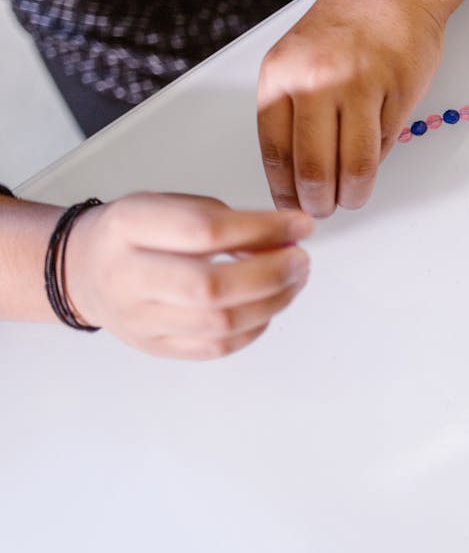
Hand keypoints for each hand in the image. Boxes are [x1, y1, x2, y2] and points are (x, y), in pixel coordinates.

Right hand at [64, 193, 312, 359]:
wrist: (85, 270)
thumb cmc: (137, 233)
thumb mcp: (172, 204)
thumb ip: (228, 219)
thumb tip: (289, 235)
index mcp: (130, 226)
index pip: (203, 231)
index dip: (261, 230)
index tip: (299, 225)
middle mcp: (128, 276)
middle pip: (210, 287)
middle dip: (271, 274)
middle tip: (300, 259)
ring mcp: (139, 319)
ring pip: (219, 324)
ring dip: (273, 302)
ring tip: (293, 280)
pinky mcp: (156, 348)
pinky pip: (216, 348)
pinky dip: (255, 327)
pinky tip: (269, 306)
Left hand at [257, 0, 449, 216]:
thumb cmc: (350, 19)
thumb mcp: (300, 57)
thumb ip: (296, 107)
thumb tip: (301, 167)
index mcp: (281, 74)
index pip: (276, 151)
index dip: (284, 188)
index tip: (291, 203)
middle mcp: (315, 80)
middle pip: (313, 167)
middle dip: (319, 202)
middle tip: (326, 210)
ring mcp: (357, 86)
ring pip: (353, 164)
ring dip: (354, 193)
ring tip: (353, 198)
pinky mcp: (394, 91)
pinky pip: (383, 143)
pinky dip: (378, 160)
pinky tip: (373, 161)